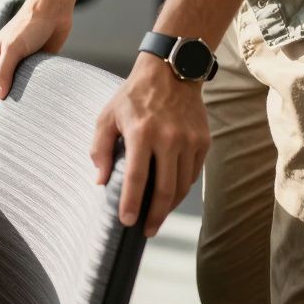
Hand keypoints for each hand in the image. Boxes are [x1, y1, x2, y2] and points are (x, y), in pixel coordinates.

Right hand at [0, 0, 72, 115]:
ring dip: (21, 99)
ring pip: (19, 85)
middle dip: (6, 105)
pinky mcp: (37, 61)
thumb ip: (4, 72)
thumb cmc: (30, 24)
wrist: (52, 8)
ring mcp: (22, 61)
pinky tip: (40, 103)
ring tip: (26, 119)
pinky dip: (34, 91)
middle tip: (13, 126)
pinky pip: (33, 80)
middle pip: (3, 88)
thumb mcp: (13, 48)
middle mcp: (5, 60)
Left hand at [93, 54, 209, 236]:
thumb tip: (100, 180)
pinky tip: (170, 195)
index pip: (136, 178)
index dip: (131, 203)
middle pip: (164, 189)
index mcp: (141, 133)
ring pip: (182, 186)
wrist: (171, 71)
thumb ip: (100, 148)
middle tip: (147, 231)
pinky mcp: (203, 141)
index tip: (127, 222)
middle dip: (155, 216)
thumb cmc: (133, 96)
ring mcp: (189, 141)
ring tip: (157, 216)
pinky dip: (181, 188)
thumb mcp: (107, 116)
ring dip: (169, 206)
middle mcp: (168, 138)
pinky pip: (192, 174)